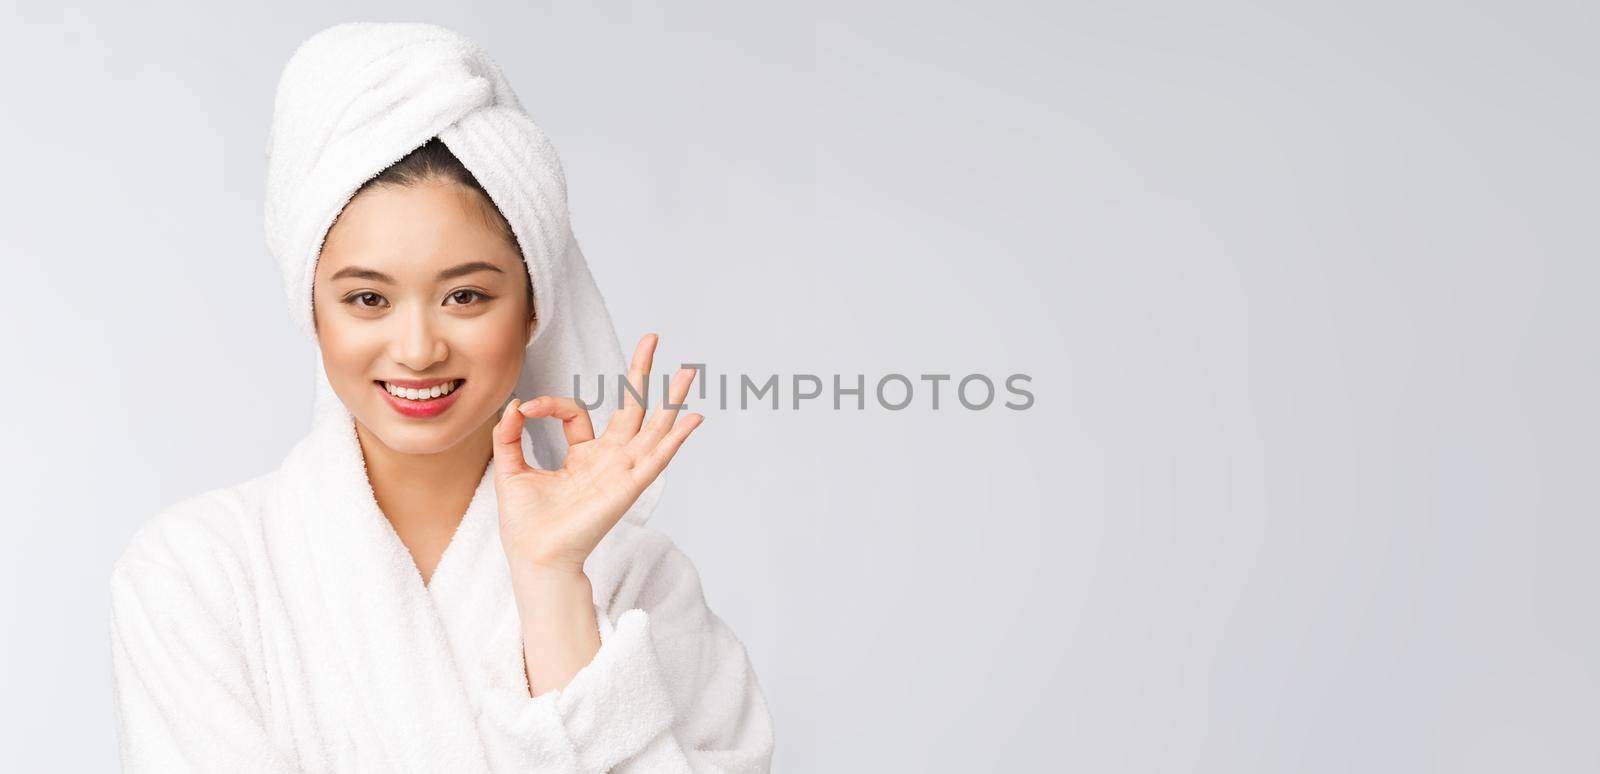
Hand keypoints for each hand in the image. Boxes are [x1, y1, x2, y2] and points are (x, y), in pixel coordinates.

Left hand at [491, 333, 702, 573]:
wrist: (533, 556)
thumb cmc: (525, 524)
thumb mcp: (510, 469)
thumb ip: (509, 436)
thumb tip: (515, 404)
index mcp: (583, 456)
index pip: (578, 412)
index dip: (551, 404)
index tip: (526, 408)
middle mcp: (608, 460)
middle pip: (632, 409)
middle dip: (642, 373)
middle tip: (652, 338)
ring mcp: (621, 471)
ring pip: (653, 428)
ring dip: (671, 399)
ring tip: (689, 371)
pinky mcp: (628, 485)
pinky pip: (657, 458)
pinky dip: (676, 438)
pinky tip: (693, 419)